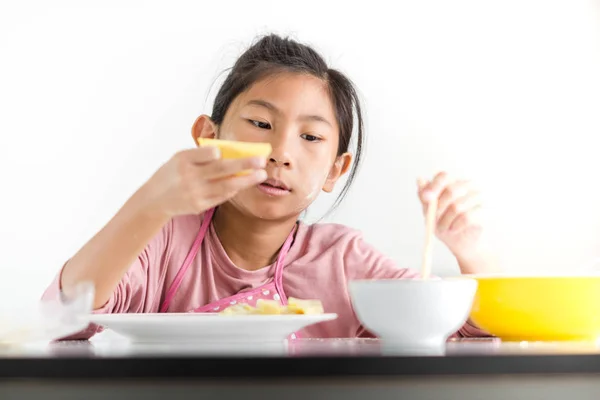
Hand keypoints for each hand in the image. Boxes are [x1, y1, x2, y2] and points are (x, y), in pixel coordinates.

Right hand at [139, 147, 266, 217]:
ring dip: (246, 180)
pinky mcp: (199, 205)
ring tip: (261, 175)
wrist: (154, 200)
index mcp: (183, 160)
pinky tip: (244, 183)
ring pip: (226, 185)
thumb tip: (230, 152)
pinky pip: (221, 196)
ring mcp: (195, 193)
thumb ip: (201, 155)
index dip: (217, 153)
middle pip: (221, 169)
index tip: (226, 152)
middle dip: (244, 164)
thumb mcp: (179, 158)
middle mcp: (189, 176)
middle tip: (262, 160)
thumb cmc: (172, 173)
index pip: (206, 154)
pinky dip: (233, 189)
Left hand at [417, 172, 484, 260]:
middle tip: (432, 220)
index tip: (425, 198)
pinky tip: (453, 229)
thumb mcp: (429, 211)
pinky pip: (467, 217)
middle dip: (438, 208)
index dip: (434, 186)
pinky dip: (456, 226)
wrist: (460, 242)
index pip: (444, 176)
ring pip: (457, 206)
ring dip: (445, 221)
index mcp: (452, 183)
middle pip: (451, 191)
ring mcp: (478, 197)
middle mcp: (467, 186)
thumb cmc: (445, 223)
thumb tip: (419, 179)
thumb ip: (425, 197)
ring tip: (443, 228)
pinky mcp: (485, 211)